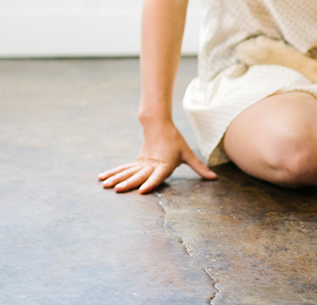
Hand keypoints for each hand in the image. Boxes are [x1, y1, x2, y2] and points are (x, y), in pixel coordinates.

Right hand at [99, 122, 216, 193]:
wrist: (160, 126)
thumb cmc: (176, 142)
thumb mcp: (188, 154)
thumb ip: (199, 167)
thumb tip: (214, 177)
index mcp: (164, 164)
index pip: (157, 175)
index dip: (151, 183)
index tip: (142, 190)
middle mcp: (151, 164)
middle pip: (138, 175)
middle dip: (128, 183)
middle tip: (118, 190)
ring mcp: (142, 163)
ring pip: (127, 171)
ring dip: (116, 178)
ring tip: (105, 186)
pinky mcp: (137, 161)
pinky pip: (123, 168)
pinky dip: (113, 173)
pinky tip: (102, 178)